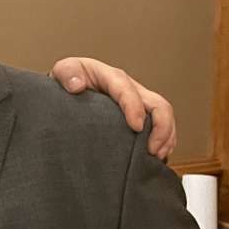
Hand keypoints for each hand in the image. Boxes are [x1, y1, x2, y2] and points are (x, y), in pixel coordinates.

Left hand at [50, 57, 175, 159]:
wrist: (70, 86)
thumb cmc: (69, 79)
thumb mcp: (63, 71)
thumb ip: (67, 73)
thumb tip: (77, 85)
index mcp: (112, 77)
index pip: (128, 90)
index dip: (135, 108)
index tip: (135, 127)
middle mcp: (131, 89)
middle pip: (157, 104)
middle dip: (161, 127)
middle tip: (152, 150)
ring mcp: (139, 102)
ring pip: (164, 117)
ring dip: (166, 137)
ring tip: (156, 156)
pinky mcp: (141, 115)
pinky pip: (161, 127)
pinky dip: (164, 142)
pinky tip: (155, 157)